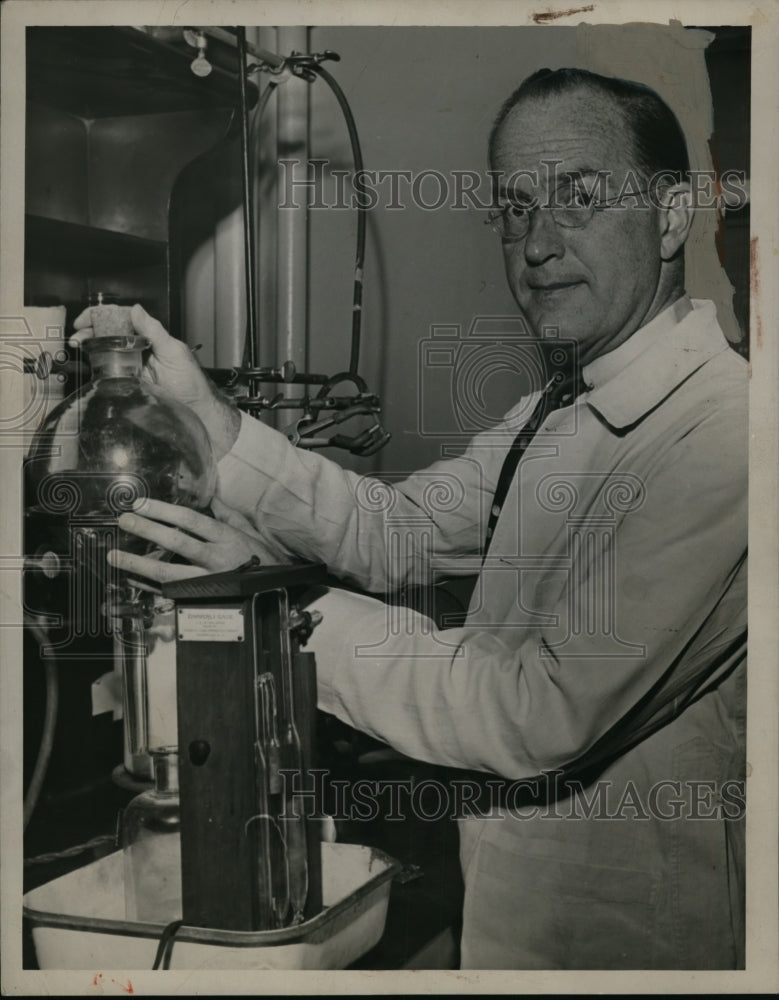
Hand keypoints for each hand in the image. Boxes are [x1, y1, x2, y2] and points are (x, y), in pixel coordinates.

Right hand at [71, 304, 239, 459]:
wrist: (194, 410)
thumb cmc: (190, 382)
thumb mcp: (173, 351)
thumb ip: (154, 331)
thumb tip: (136, 309)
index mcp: (149, 337)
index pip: (122, 319)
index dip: (102, 316)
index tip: (87, 319)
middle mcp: (138, 349)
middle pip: (109, 333)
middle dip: (90, 330)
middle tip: (77, 335)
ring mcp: (131, 366)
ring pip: (105, 350)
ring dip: (89, 345)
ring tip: (78, 345)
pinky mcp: (127, 383)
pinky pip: (108, 371)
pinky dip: (96, 365)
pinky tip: (88, 363)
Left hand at [107, 497, 278, 584]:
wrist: (275, 591)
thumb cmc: (262, 558)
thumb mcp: (248, 532)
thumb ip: (227, 514)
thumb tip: (211, 497)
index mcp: (227, 538)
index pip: (191, 520)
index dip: (164, 510)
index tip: (142, 503)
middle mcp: (216, 560)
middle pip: (176, 543)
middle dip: (147, 530)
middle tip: (124, 519)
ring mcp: (207, 582)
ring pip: (167, 573)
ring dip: (138, 565)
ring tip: (114, 556)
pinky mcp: (201, 599)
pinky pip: (169, 593)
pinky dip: (148, 586)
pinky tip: (130, 578)